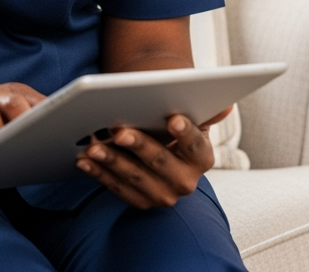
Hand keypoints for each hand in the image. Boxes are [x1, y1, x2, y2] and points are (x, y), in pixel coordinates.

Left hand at [75, 107, 232, 208]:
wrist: (159, 142)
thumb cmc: (169, 121)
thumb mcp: (188, 114)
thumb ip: (203, 110)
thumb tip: (225, 106)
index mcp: (202, 158)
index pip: (195, 145)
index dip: (185, 132)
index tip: (172, 117)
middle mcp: (186, 181)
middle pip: (161, 162)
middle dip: (139, 146)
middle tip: (119, 131)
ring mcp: (163, 195)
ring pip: (135, 178)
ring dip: (112, 161)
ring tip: (93, 145)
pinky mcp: (141, 201)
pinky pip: (117, 188)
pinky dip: (99, 173)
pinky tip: (83, 159)